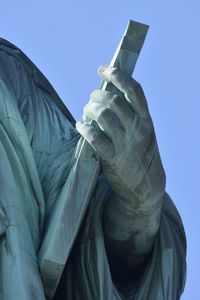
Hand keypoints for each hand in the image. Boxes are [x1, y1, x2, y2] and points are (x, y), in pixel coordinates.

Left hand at [76, 65, 164, 213]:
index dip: (117, 75)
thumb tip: (110, 97)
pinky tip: (79, 126)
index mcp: (146, 120)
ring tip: (86, 111)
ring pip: (103, 115)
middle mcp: (137, 128)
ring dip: (89, 109)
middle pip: (114, 100)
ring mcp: (125, 144)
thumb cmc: (142, 156)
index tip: (103, 69)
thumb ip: (132, 117)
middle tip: (91, 98)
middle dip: (97, 95)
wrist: (146, 187)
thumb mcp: (145, 134)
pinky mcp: (112, 159)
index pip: (133, 90)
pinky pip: (95, 138)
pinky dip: (84, 128)